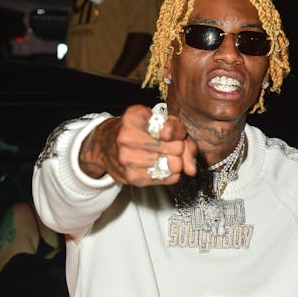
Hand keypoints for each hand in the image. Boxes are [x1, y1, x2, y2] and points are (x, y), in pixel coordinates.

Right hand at [78, 104, 196, 184]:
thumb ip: (179, 133)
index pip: (172, 130)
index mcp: (134, 117)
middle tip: (169, 146)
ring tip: (163, 156)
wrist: (105, 146)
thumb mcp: (154, 119)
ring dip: (175, 162)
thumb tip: (192, 167)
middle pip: (177, 149)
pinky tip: (159, 166)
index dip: (179, 133)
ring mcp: (128, 159)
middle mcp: (127, 138)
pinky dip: (169, 173)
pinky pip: (168, 179)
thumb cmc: (134, 131)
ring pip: (174, 166)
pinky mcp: (132, 178)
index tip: (172, 134)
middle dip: (178, 148)